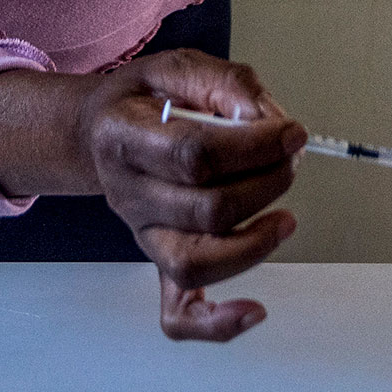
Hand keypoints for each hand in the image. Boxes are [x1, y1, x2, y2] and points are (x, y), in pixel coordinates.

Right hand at [0, 50, 302, 341]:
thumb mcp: (179, 67)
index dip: (254, 146)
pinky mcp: (157, 258)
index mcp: (124, 138)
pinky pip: (177, 312)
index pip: (195, 154)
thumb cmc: (144, 100)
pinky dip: (216, 324)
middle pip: (205, 209)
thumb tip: (270, 122)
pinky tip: (254, 312)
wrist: (99, 131)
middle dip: (266, 184)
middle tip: (289, 161)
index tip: (291, 133)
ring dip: (254, 244)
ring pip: (196, 262)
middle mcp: (128, 194)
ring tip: (284, 218)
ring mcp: (142, 233)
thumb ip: (228, 85)